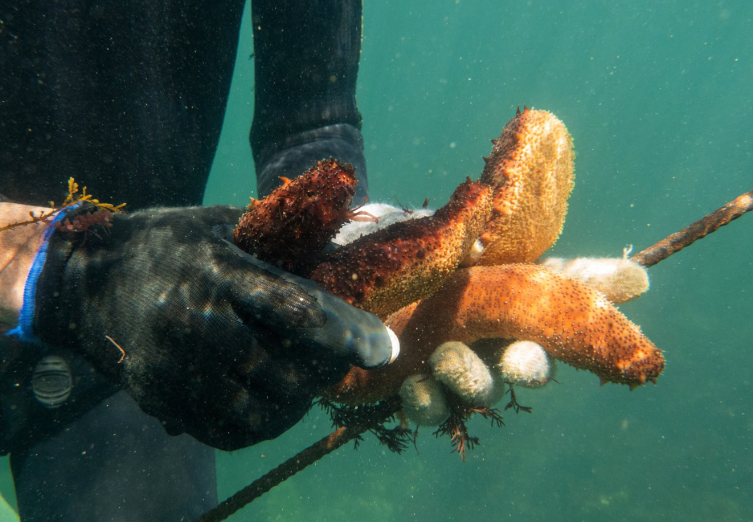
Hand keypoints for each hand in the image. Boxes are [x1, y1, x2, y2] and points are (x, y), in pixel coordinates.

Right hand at [31, 205, 396, 449]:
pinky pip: (225, 432)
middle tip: (345, 363)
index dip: (348, 334)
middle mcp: (193, 324)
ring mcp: (172, 368)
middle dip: (327, 374)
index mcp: (216, 272)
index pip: (296, 311)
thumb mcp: (221, 223)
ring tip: (308, 383)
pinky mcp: (158, 398)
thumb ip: (282, 237)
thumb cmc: (165, 243)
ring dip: (297, 404)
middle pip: (284, 371)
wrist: (86, 281)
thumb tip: (349, 243)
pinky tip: (271, 403)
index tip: (383, 350)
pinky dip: (260, 424)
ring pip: (259, 412)